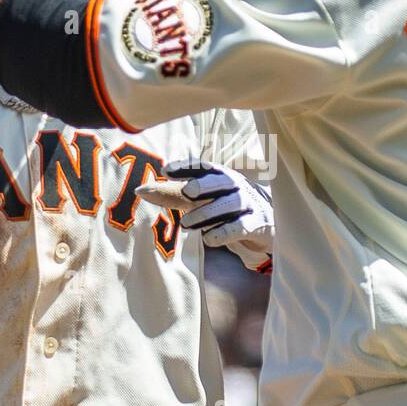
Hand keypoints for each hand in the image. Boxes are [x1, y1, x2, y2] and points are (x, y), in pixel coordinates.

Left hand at [137, 159, 272, 271]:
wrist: (266, 223)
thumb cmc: (225, 206)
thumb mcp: (201, 198)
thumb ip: (172, 194)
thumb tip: (140, 190)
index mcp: (221, 175)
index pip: (204, 167)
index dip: (186, 166)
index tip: (166, 169)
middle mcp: (236, 186)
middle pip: (221, 181)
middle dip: (203, 185)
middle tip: (187, 193)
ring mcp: (249, 205)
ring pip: (229, 204)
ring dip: (207, 213)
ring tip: (186, 224)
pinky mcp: (257, 224)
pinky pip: (241, 226)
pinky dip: (224, 232)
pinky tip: (209, 239)